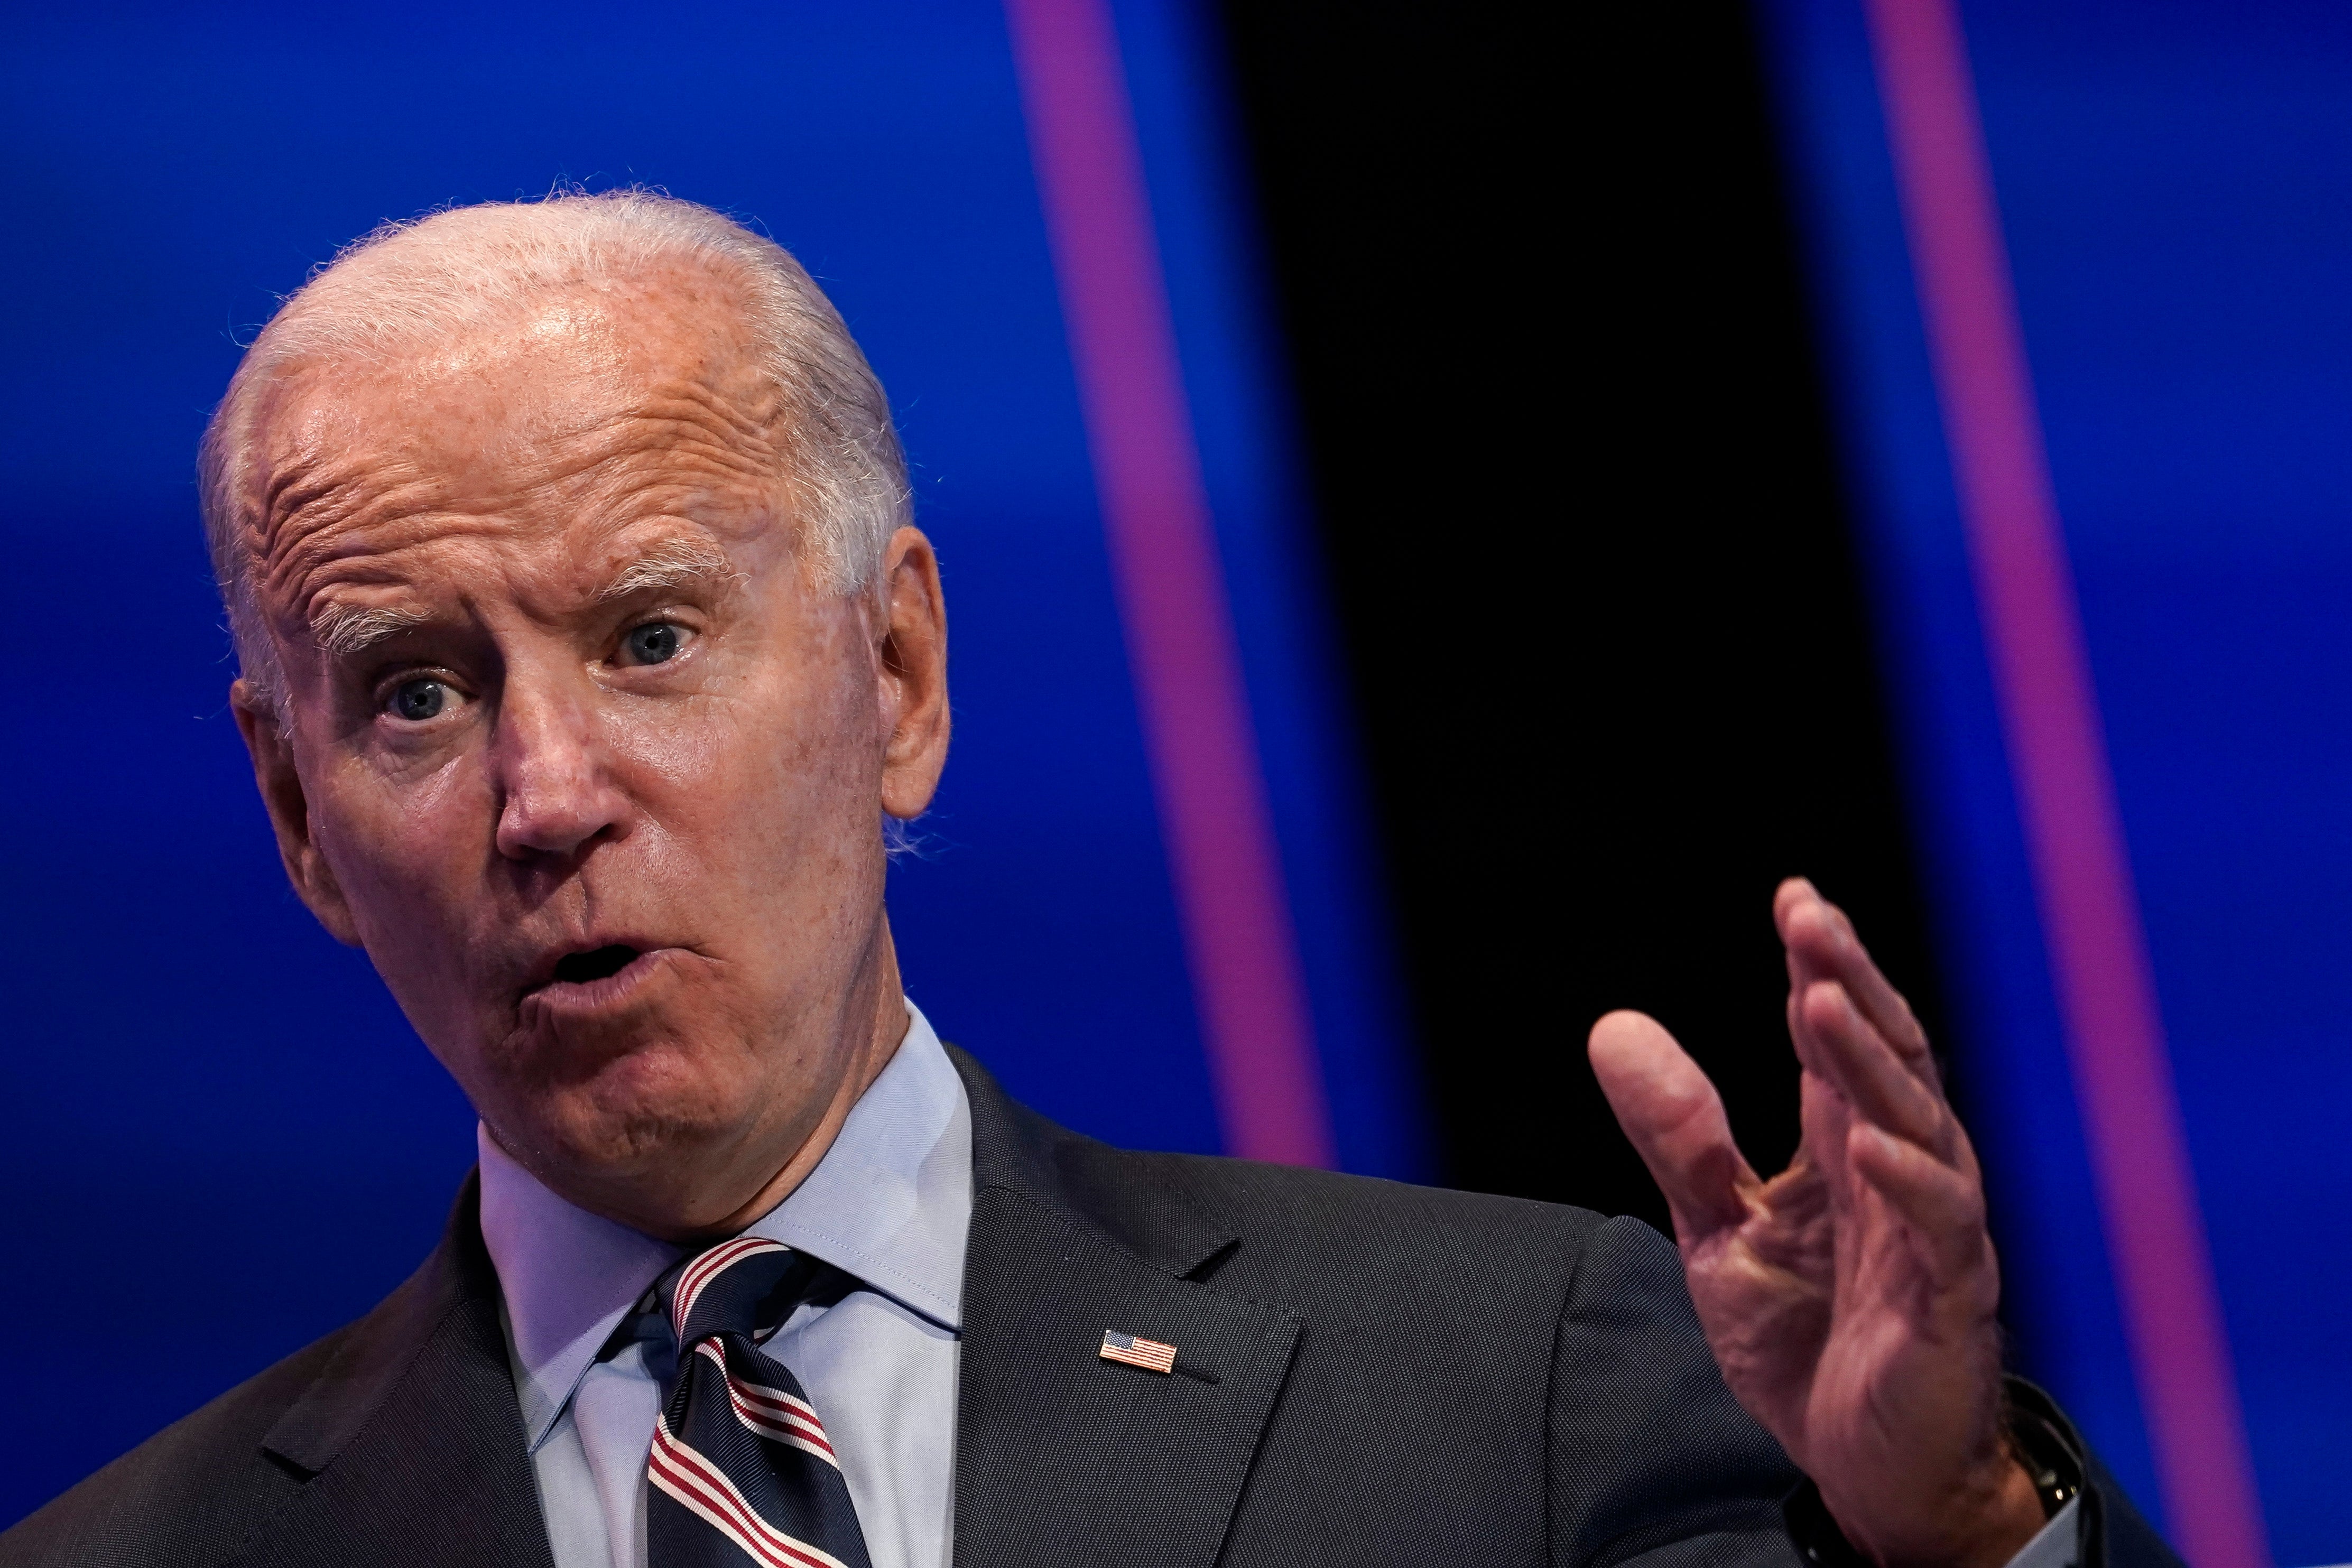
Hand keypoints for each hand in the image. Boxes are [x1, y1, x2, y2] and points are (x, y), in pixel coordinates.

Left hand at [1588, 879, 2043, 1567]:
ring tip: (1824, 1000)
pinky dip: (1912, 1184)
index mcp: (1846, 1151)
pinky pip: (1944, 1232)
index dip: (1820, 968)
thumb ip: (1679, 1134)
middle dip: (1850, 984)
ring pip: (1919, 1126)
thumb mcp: (1719, 1229)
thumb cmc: (1810, 1343)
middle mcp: (1899, 1175)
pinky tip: (1870, 1143)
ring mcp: (1933, 1236)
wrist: (1869, 1471)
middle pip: (1885, 1059)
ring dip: (1870, 1063)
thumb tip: (1612, 1026)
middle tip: (1810, 920)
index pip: (1837, 1041)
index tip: (1794, 899)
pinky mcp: (1950, 1305)